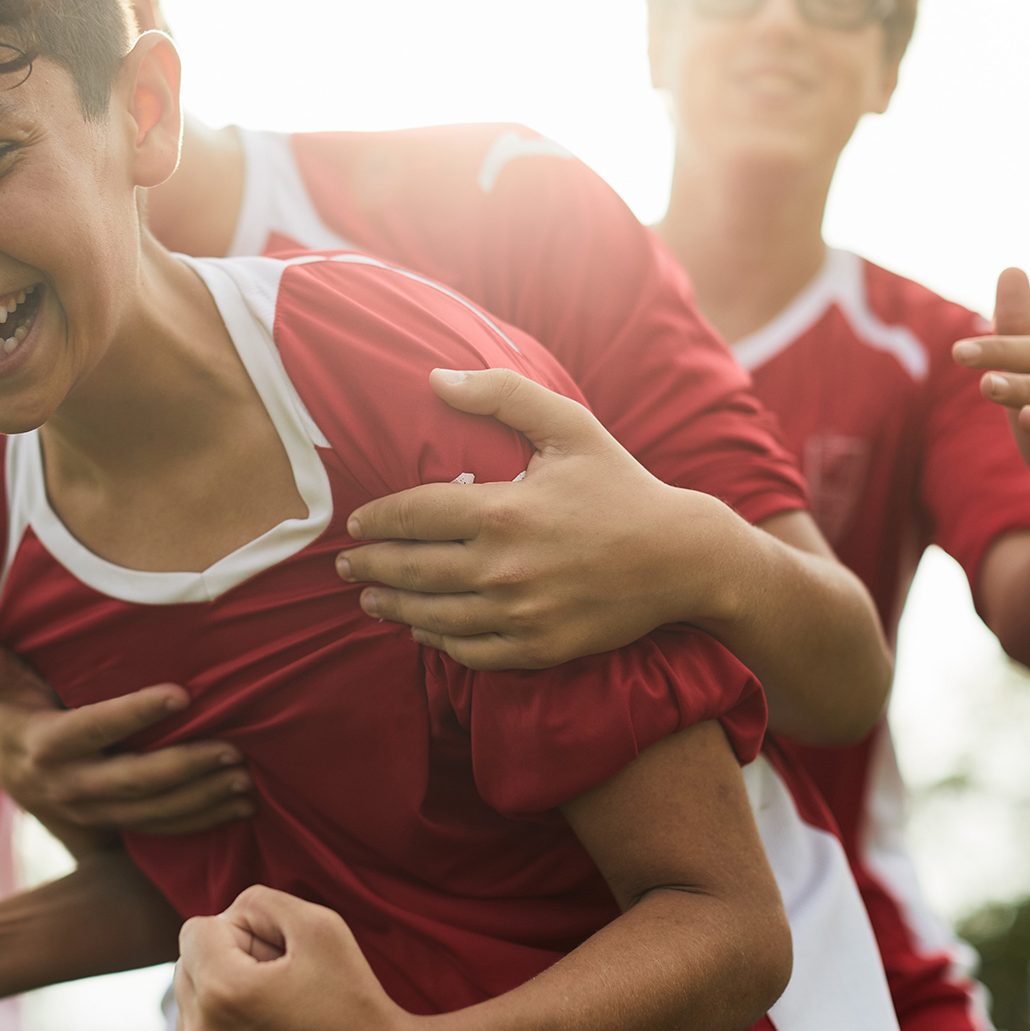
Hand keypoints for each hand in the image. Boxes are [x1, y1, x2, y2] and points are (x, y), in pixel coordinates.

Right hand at [0, 633, 253, 836]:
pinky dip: (201, 820)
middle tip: (233, 751)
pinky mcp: (113, 825)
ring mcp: (93, 812)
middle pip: (135, 781)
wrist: (8, 767)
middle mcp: (69, 786)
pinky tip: (238, 807)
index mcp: (45, 746)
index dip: (137, 712)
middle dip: (187, 767)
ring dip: (203, 799)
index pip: (96, 728)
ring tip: (245, 780)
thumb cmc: (13, 708)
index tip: (183, 693)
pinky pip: (160, 829)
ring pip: (153, 812)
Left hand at [177, 887, 433, 1030]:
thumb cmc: (354, 1000)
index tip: (278, 957)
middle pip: (186, 969)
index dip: (241, 933)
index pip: (195, 931)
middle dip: (226, 965)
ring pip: (189, 1009)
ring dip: (221, 1004)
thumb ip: (259, 901)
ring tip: (274, 1018)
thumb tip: (224, 916)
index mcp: (224, 992)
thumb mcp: (319, 924)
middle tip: (278, 986)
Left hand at [335, 368, 733, 670]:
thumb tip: (436, 378)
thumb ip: (503, 394)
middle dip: (370, 566)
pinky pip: (471, 652)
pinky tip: (421, 631)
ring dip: (393, 607)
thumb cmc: (623, 487)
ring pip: (433, 617)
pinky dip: (438, 643)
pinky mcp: (539, 647)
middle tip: (345, 564)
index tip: (355, 522)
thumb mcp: (571, 426)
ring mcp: (521, 613)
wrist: (684, 559)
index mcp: (505, 511)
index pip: (415, 514)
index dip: (377, 520)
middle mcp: (505, 567)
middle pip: (413, 570)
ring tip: (369, 599)